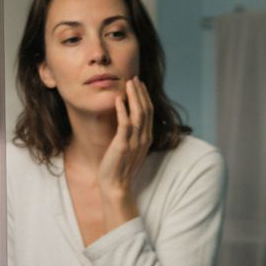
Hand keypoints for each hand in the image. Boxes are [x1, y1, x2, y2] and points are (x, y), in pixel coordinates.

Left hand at [97, 77, 153, 226]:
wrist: (116, 186)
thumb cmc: (120, 168)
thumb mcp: (130, 148)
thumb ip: (132, 135)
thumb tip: (129, 121)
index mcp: (146, 138)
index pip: (149, 112)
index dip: (144, 97)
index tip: (138, 84)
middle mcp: (143, 139)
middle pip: (146, 110)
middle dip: (140, 93)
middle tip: (134, 78)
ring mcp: (134, 142)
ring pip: (138, 114)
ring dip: (134, 97)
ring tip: (128, 84)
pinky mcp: (123, 146)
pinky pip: (125, 124)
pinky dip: (122, 110)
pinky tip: (118, 99)